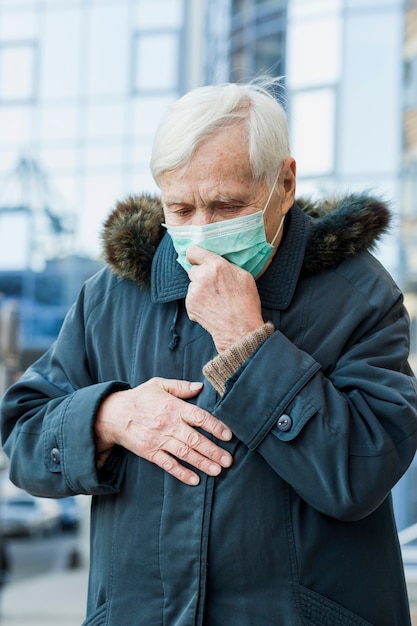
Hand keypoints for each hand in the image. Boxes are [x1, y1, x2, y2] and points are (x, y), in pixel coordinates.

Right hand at [94, 377, 232, 484]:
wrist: (112, 414)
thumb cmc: (139, 397)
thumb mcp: (159, 384)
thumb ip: (181, 386)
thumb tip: (200, 386)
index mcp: (173, 407)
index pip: (199, 417)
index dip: (215, 426)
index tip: (228, 435)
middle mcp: (168, 424)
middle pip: (194, 439)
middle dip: (213, 450)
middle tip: (228, 460)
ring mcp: (159, 440)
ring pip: (184, 453)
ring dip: (202, 463)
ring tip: (217, 470)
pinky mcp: (150, 452)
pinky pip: (168, 464)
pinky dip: (181, 473)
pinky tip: (194, 479)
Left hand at [186, 245, 264, 351]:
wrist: (240, 330)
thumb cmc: (246, 304)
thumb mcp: (244, 277)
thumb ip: (227, 266)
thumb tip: (216, 262)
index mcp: (217, 266)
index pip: (193, 251)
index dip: (195, 255)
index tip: (197, 259)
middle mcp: (202, 276)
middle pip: (193, 269)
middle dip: (201, 275)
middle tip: (214, 285)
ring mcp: (194, 292)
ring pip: (192, 285)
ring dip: (200, 289)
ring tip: (215, 300)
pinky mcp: (190, 305)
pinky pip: (191, 298)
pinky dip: (198, 302)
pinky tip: (211, 308)